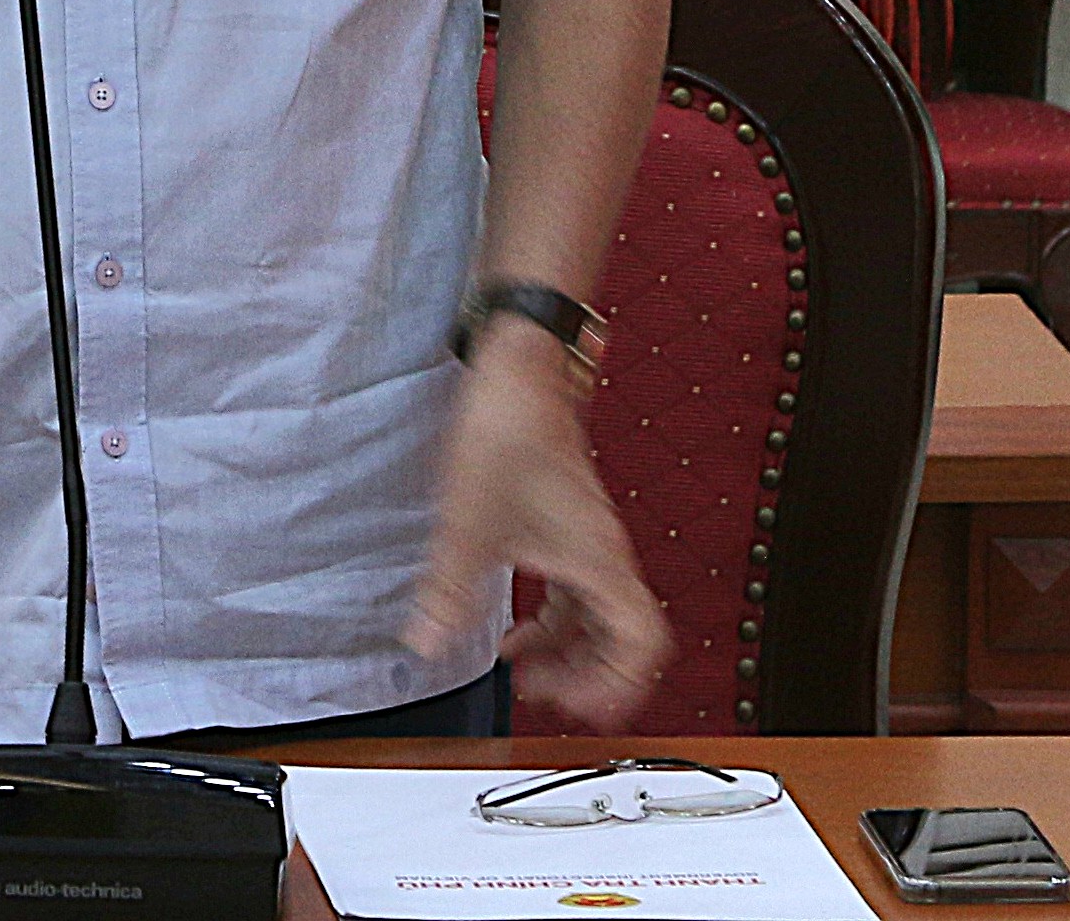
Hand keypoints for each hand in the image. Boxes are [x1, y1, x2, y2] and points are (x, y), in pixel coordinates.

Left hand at [408, 331, 673, 725]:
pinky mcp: (568, 520)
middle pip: (622, 638)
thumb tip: (428, 645)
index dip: (617, 685)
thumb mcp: (469, 523)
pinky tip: (512, 621)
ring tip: (520, 668)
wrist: (521, 365)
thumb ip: (448, 591)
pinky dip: (550, 617)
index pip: (641, 644)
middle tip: (541, 694)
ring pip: (595, 614)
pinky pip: (574, 588)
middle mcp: (603, 552)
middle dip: (585, 676)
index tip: (576, 705)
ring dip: (564, 648)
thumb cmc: (509, 430)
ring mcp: (588, 536)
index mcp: (599, 560)